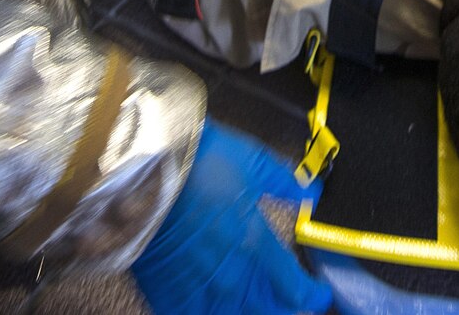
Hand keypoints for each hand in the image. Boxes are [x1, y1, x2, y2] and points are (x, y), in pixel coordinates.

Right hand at [132, 121, 331, 314]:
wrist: (138, 167)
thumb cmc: (197, 159)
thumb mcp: (252, 161)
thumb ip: (285, 181)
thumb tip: (312, 192)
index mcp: (256, 245)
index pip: (296, 290)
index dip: (313, 296)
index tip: (319, 293)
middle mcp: (231, 277)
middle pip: (268, 312)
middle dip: (284, 307)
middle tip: (288, 297)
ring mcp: (198, 289)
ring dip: (249, 311)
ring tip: (252, 301)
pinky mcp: (166, 293)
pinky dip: (208, 313)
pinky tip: (212, 304)